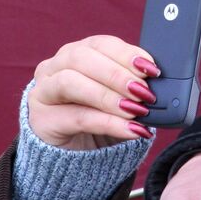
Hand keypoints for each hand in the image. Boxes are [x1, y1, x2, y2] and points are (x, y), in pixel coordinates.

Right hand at [28, 35, 160, 150]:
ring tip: (136, 110)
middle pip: (82, 58)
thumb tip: (159, 82)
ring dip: (108, 95)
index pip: (100, 44)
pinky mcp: (42, 120)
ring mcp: (43, 92)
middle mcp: (54, 67)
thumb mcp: (115, 98)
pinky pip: (76, 117)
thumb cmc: (97, 119)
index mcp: (75, 53)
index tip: (151, 69)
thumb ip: (132, 86)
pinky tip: (131, 129)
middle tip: (144, 91)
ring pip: (71, 82)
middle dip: (117, 73)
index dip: (126, 54)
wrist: (71, 156)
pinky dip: (108, 122)